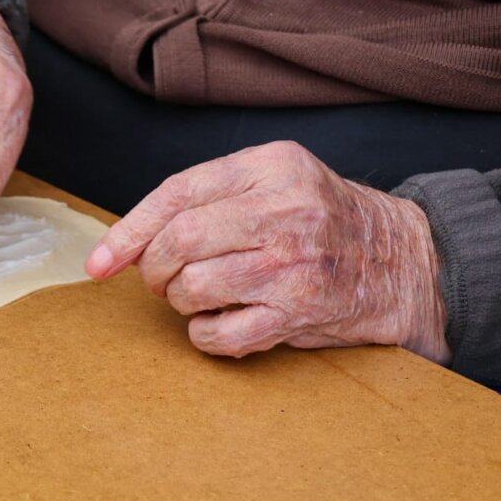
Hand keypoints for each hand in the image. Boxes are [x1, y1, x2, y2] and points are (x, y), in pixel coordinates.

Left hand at [84, 141, 451, 363]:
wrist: (402, 259)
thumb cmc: (320, 219)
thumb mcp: (276, 179)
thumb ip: (212, 196)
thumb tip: (128, 240)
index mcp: (272, 165)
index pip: (178, 193)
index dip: (128, 231)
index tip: (98, 262)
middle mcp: (286, 209)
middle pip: (180, 241)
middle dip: (152, 269)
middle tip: (158, 279)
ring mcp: (295, 263)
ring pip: (195, 286)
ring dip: (178, 301)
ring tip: (192, 297)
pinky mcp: (302, 311)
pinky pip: (223, 333)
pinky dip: (202, 335)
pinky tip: (213, 324)